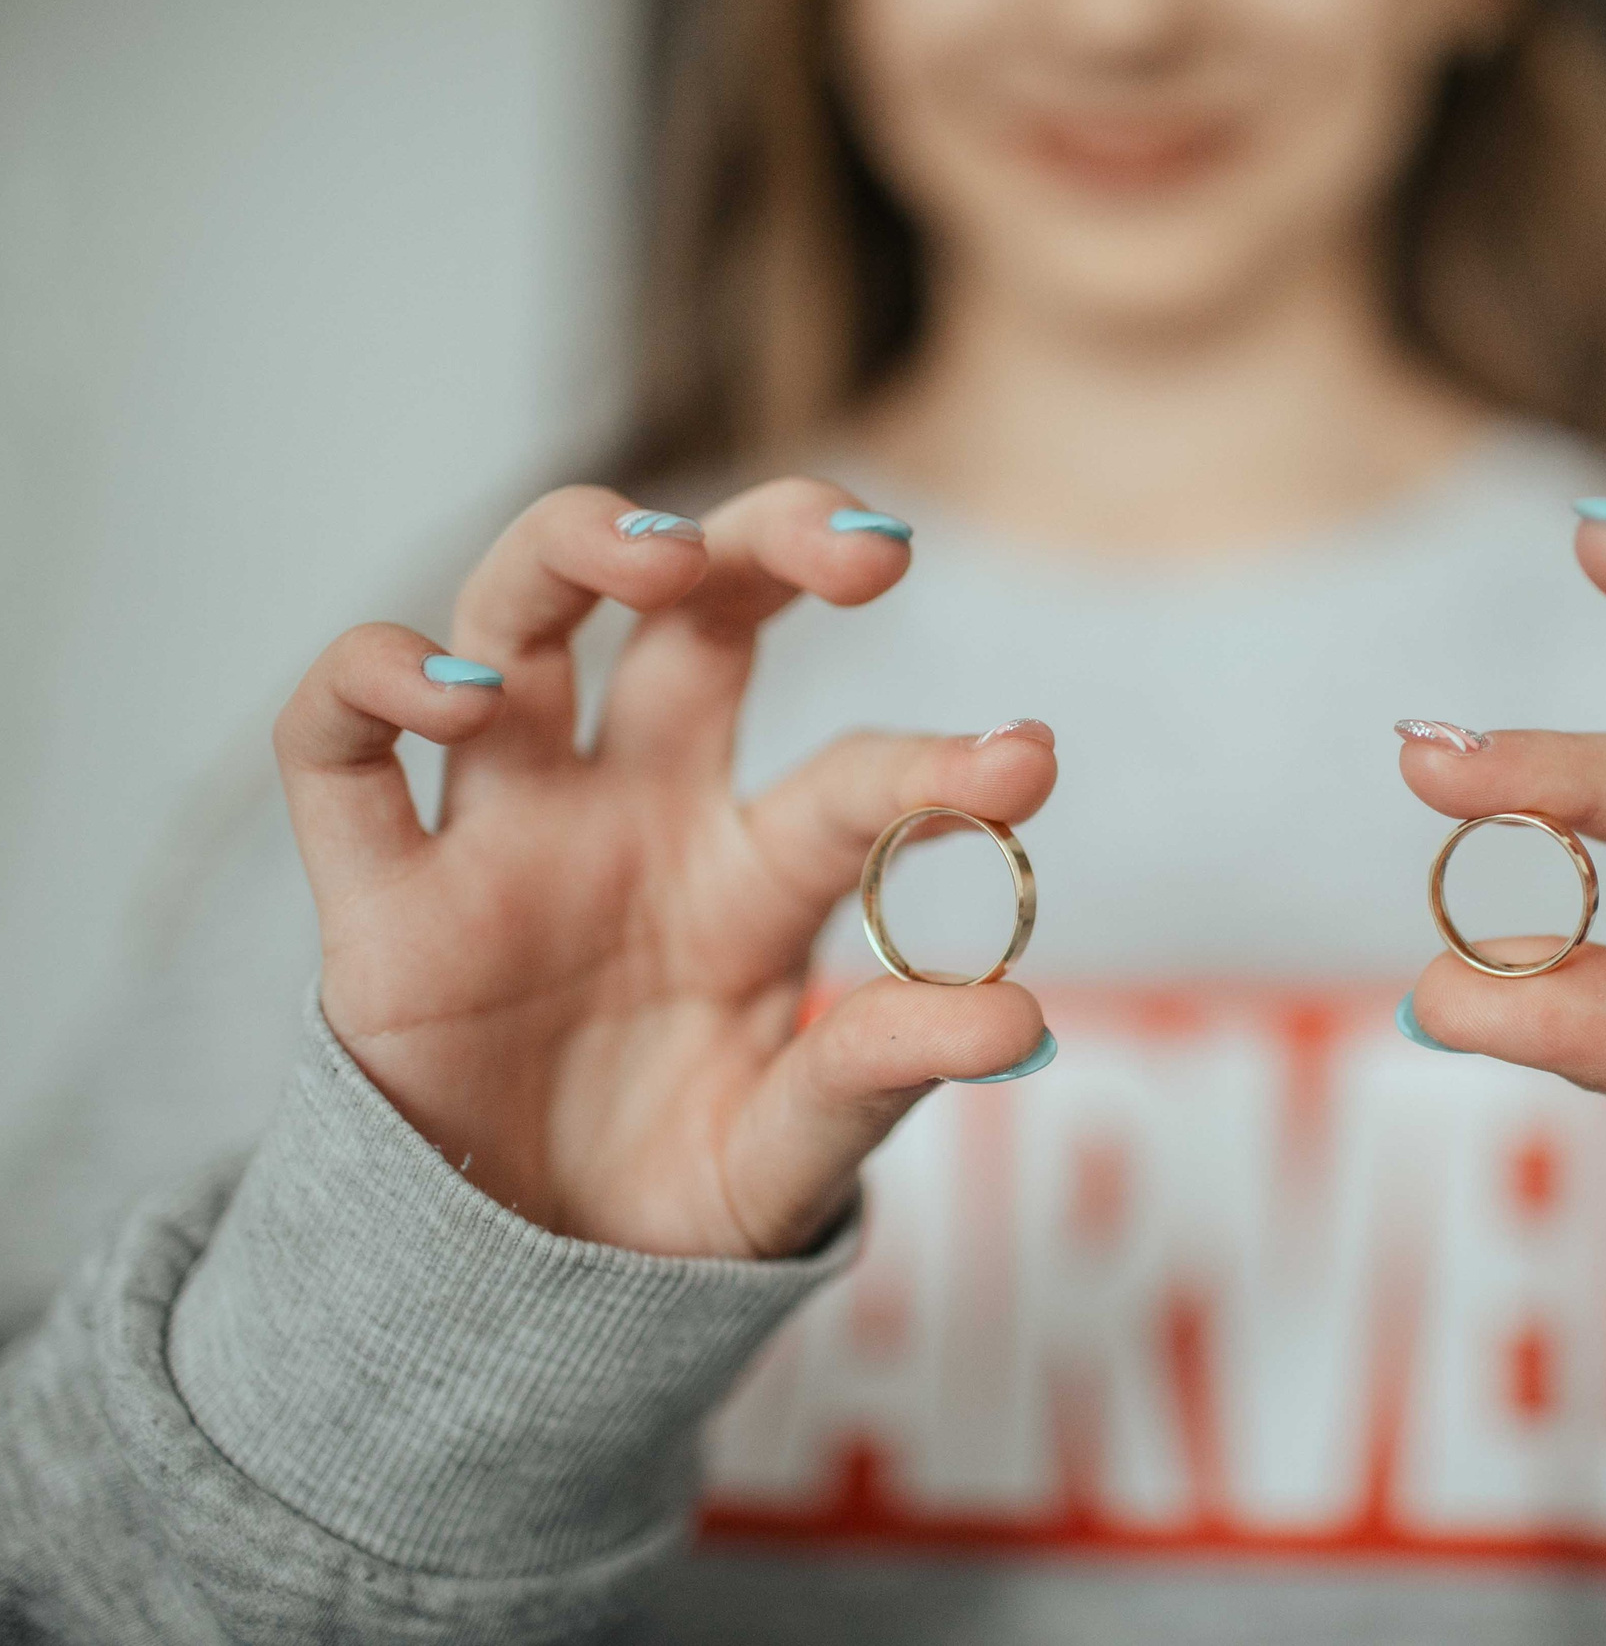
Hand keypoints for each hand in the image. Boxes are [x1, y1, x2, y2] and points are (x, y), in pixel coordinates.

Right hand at [275, 479, 1055, 1257]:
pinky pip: (333, 749)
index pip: (846, 781)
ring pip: (512, 620)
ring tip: (660, 557)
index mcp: (752, 873)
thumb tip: (1017, 1018)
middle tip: (867, 546)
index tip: (1027, 765)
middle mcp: (633, 815)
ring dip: (576, 550)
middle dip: (771, 541)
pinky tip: (447, 692)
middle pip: (692, 617)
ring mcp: (503, 836)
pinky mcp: (377, 896)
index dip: (935, 765)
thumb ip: (879, 1072)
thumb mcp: (791, 1154)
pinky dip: (367, 684)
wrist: (516, 1309)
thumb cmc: (670, 1205)